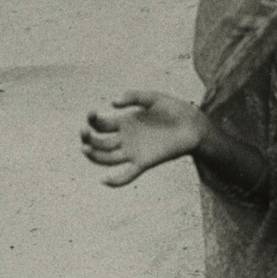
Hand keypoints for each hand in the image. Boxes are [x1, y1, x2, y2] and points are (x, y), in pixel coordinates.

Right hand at [81, 91, 206, 186]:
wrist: (193, 125)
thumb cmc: (174, 110)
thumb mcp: (153, 98)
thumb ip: (134, 96)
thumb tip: (112, 102)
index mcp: (125, 122)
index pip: (101, 124)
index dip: (92, 120)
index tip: (91, 114)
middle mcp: (126, 138)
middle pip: (99, 143)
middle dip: (87, 138)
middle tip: (83, 132)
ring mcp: (133, 152)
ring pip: (106, 159)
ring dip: (94, 156)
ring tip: (85, 149)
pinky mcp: (144, 163)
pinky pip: (127, 176)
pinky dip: (116, 181)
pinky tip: (105, 180)